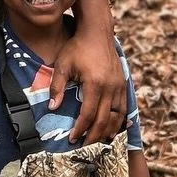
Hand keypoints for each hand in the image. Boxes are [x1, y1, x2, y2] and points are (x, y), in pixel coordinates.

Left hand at [51, 23, 126, 144]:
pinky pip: (124, 107)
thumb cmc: (77, 47)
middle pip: (104, 119)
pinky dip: (119, 120)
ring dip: (109, 130)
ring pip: (117, 116)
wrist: (97, 32)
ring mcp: (119, 85)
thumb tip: (51, 108)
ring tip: (99, 141)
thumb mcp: (62, 65)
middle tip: (84, 145)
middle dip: (94, 135)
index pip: (88, 114)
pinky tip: (114, 127)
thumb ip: (56, 87)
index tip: (72, 138)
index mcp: (95, 84)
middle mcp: (110, 87)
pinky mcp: (123, 83)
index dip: (80, 129)